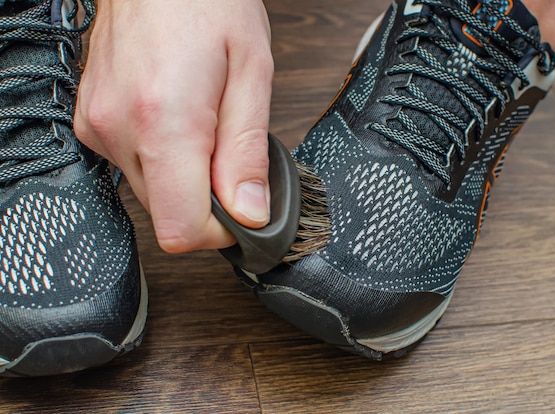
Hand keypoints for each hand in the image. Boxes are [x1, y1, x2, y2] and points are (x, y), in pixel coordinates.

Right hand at [75, 0, 273, 252]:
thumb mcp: (251, 73)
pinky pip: (134, 166)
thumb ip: (247, 153)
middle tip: (228, 149)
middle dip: (207, 199)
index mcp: (164, 121)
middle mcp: (119, 129)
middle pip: (168, 214)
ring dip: (185, 176)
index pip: (181, 228)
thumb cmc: (206, 3)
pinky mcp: (92, 123)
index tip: (243, 210)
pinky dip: (163, 157)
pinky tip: (177, 117)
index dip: (220, 232)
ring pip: (152, 193)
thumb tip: (250, 213)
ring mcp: (99, 127)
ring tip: (202, 123)